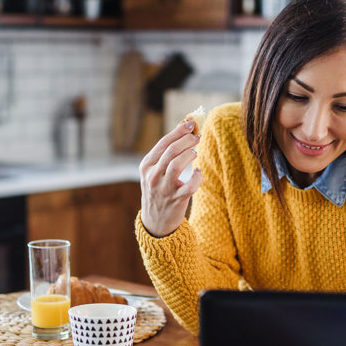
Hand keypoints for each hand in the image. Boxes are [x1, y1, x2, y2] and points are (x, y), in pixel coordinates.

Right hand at [139, 120, 202, 236]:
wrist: (155, 222)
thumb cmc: (159, 190)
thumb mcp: (156, 171)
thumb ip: (167, 152)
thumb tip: (183, 125)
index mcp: (146, 166)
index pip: (163, 143)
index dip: (178, 131)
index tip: (190, 123)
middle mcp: (152, 176)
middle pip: (171, 151)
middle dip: (187, 140)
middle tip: (197, 136)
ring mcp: (163, 189)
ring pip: (177, 165)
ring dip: (189, 155)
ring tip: (195, 152)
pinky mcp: (176, 200)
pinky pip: (190, 186)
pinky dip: (197, 177)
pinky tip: (198, 172)